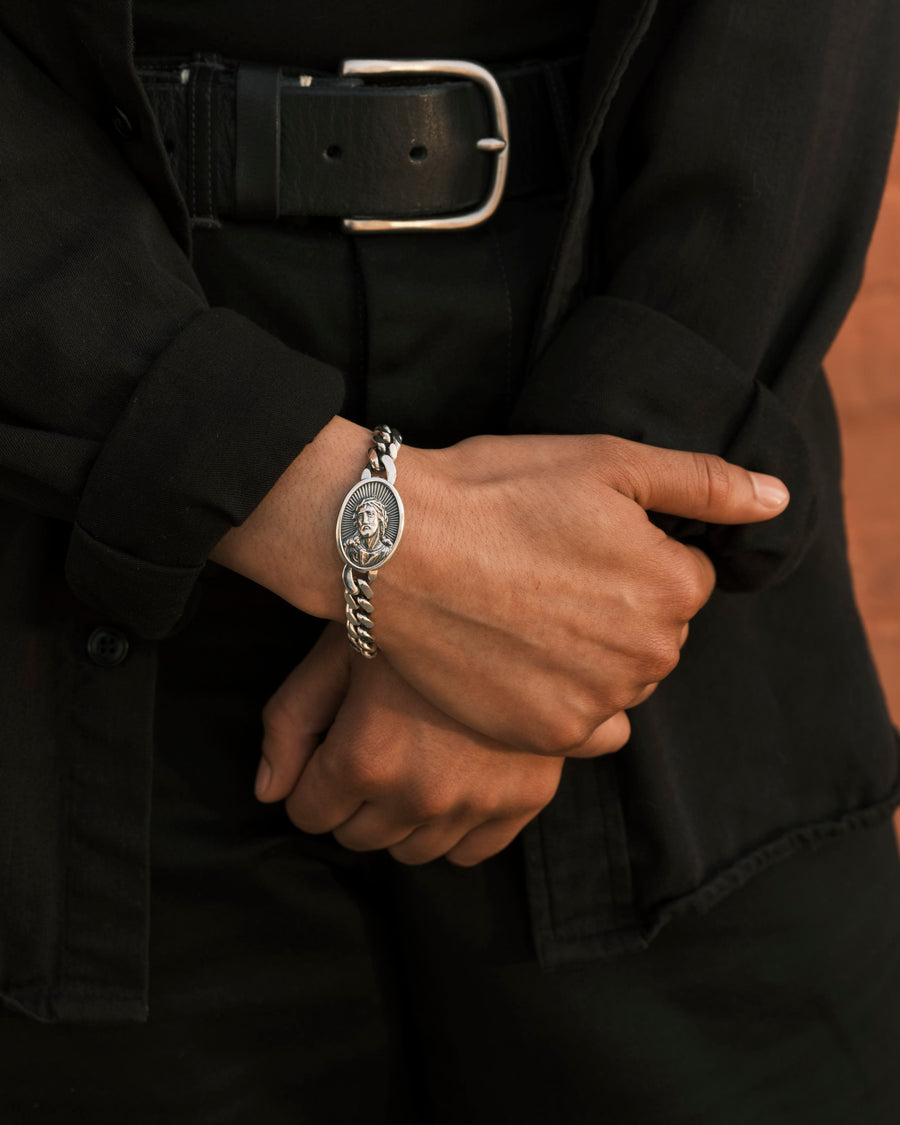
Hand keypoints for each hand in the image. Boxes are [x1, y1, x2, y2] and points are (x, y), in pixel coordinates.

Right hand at [215, 420, 787, 756]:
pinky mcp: (546, 736)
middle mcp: (649, 655)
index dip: (632, 556)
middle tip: (545, 573)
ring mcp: (597, 701)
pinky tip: (512, 654)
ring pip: (616, 679)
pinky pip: (578, 722)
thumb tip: (777, 501)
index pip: (684, 580)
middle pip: (653, 635)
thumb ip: (704, 484)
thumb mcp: (608, 461)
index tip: (576, 540)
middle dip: (615, 608)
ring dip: (586, 655)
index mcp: (673, 585)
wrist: (396, 548)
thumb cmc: (498, 492)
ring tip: (523, 612)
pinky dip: (554, 694)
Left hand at [257, 625, 630, 865]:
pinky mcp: (524, 800)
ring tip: (413, 759)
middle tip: (374, 744)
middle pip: (356, 837)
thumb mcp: (334, 654)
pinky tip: (454, 779)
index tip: (332, 747)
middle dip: (352, 800)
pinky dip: (455, 827)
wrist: (511, 594)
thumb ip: (290, 722)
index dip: (312, 779)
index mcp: (366, 757)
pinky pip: (469, 853)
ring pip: (410, 853)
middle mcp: (421, 793)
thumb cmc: (409, 614)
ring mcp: (478, 802)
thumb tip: (269, 792)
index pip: (308, 814)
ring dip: (400, 818)